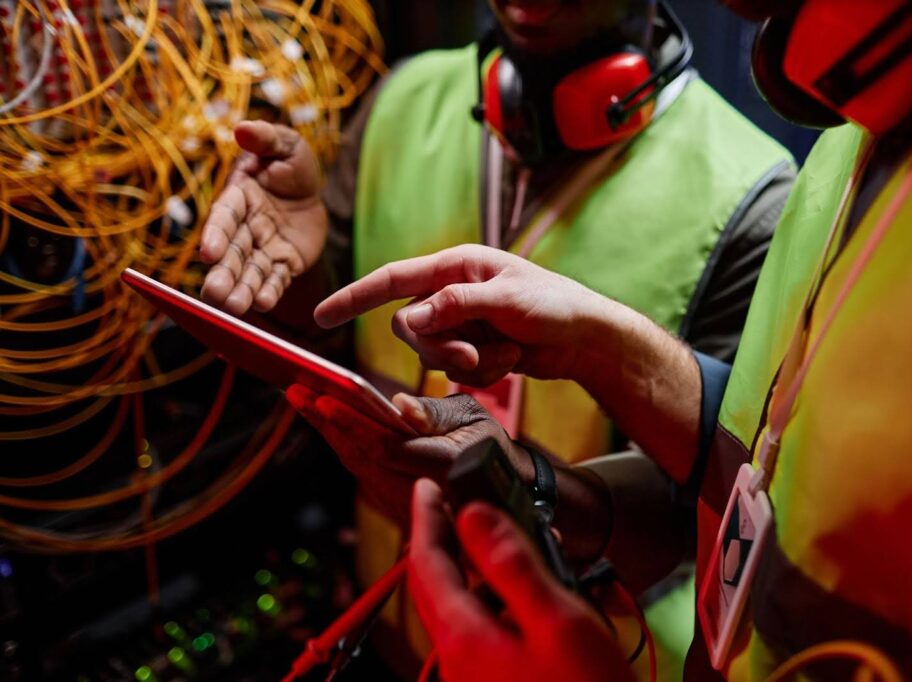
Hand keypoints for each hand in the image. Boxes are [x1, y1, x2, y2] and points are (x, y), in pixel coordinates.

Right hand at [200, 121, 327, 315]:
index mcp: (238, 198)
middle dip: (223, 273)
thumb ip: (266, 139)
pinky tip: (262, 304)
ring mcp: (263, 248)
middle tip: (214, 295)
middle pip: (231, 252)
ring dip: (240, 289)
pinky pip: (275, 279)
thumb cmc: (291, 165)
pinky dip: (269, 291)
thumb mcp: (286, 145)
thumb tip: (243, 129)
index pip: (223, 217)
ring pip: (249, 271)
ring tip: (233, 308)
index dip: (215, 234)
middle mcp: (245, 227)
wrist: (312, 192)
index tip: (208, 253)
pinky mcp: (284, 263)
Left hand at [285, 386, 530, 523]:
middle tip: (295, 390)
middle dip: (325, 423)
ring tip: (301, 397)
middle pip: (359, 456)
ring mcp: (402, 503)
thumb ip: (436, 412)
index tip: (322, 400)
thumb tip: (400, 406)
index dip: (351, 423)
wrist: (502, 494)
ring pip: (356, 465)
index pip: (385, 446)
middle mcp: (416, 491)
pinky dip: (341, 444)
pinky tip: (323, 420)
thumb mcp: (474, 418)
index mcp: (440, 466)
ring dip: (326, 432)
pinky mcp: (394, 504)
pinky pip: (362, 470)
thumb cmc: (489, 447)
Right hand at [313, 244, 628, 386]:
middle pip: (410, 328)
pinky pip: (457, 371)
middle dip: (438, 349)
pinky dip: (484, 373)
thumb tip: (411, 317)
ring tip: (506, 355)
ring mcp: (463, 323)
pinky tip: (513, 361)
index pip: (392, 280)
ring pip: (432, 354)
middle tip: (473, 357)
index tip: (321, 317)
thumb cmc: (555, 306)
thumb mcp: (506, 300)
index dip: (355, 298)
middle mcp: (453, 293)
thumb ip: (456, 306)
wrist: (586, 338)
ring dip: (469, 363)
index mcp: (455, 267)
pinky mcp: (475, 348)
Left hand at [408, 479, 632, 681]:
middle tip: (459, 501)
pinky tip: (531, 591)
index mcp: (464, 637)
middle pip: (438, 585)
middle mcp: (460, 658)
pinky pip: (485, 629)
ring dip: (479, 569)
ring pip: (463, 608)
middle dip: (447, 539)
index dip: (426, 519)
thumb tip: (473, 516)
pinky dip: (499, 598)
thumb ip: (512, 565)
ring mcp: (477, 675)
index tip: (425, 485)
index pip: (427, 564)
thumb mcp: (558, 621)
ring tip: (510, 539)